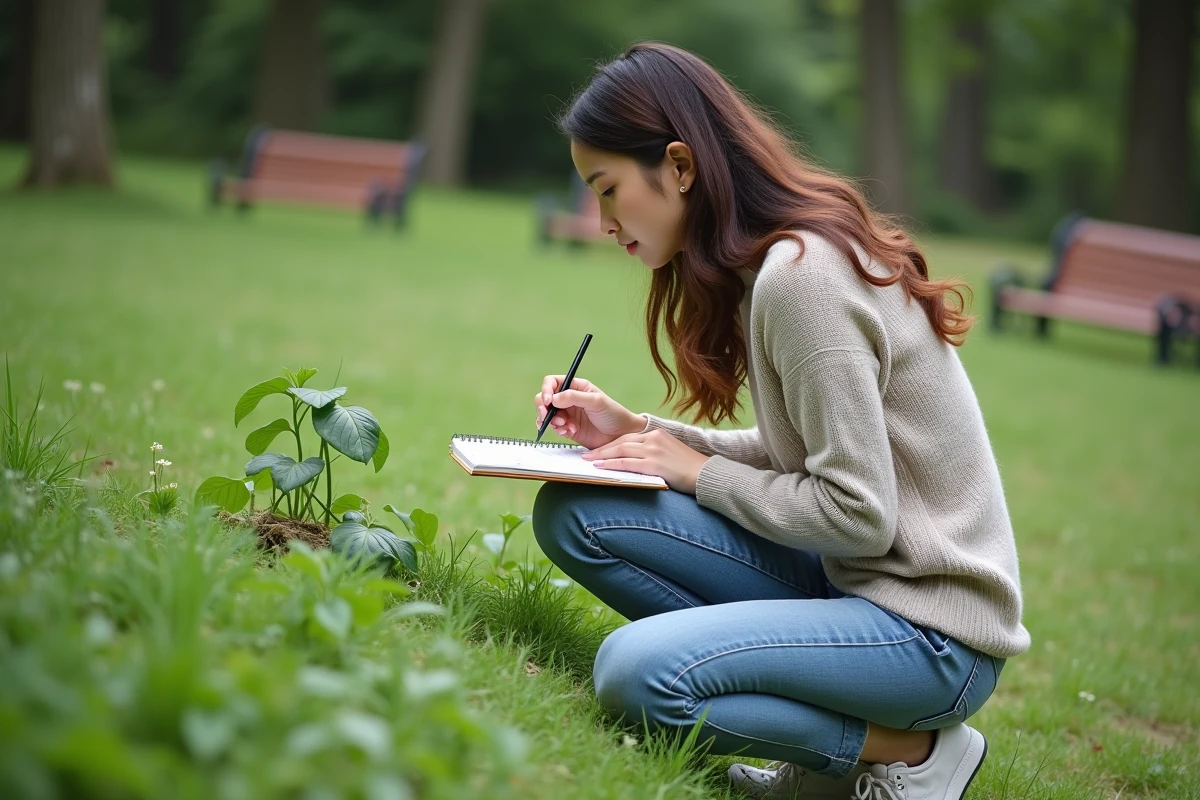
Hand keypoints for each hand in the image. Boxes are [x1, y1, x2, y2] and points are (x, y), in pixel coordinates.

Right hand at [535, 376, 644, 449]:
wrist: (621, 435)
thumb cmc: (613, 414)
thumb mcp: (596, 401)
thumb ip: (574, 397)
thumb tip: (553, 398)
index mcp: (576, 387)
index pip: (552, 382)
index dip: (546, 390)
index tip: (549, 401)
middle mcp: (568, 399)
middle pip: (544, 399)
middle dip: (543, 408)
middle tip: (548, 416)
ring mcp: (567, 415)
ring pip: (546, 415)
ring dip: (551, 421)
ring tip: (565, 426)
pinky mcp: (567, 429)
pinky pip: (554, 428)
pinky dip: (557, 430)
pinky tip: (568, 432)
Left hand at [580, 428, 709, 493]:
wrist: (706, 474)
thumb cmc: (689, 468)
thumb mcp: (670, 453)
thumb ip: (652, 453)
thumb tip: (634, 462)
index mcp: (657, 433)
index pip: (627, 437)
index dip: (610, 444)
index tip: (597, 450)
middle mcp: (654, 438)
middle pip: (621, 442)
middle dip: (602, 449)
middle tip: (586, 455)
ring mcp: (654, 450)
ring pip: (620, 450)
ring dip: (602, 456)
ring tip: (588, 461)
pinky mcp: (654, 463)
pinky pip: (626, 463)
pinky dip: (611, 464)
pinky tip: (600, 467)